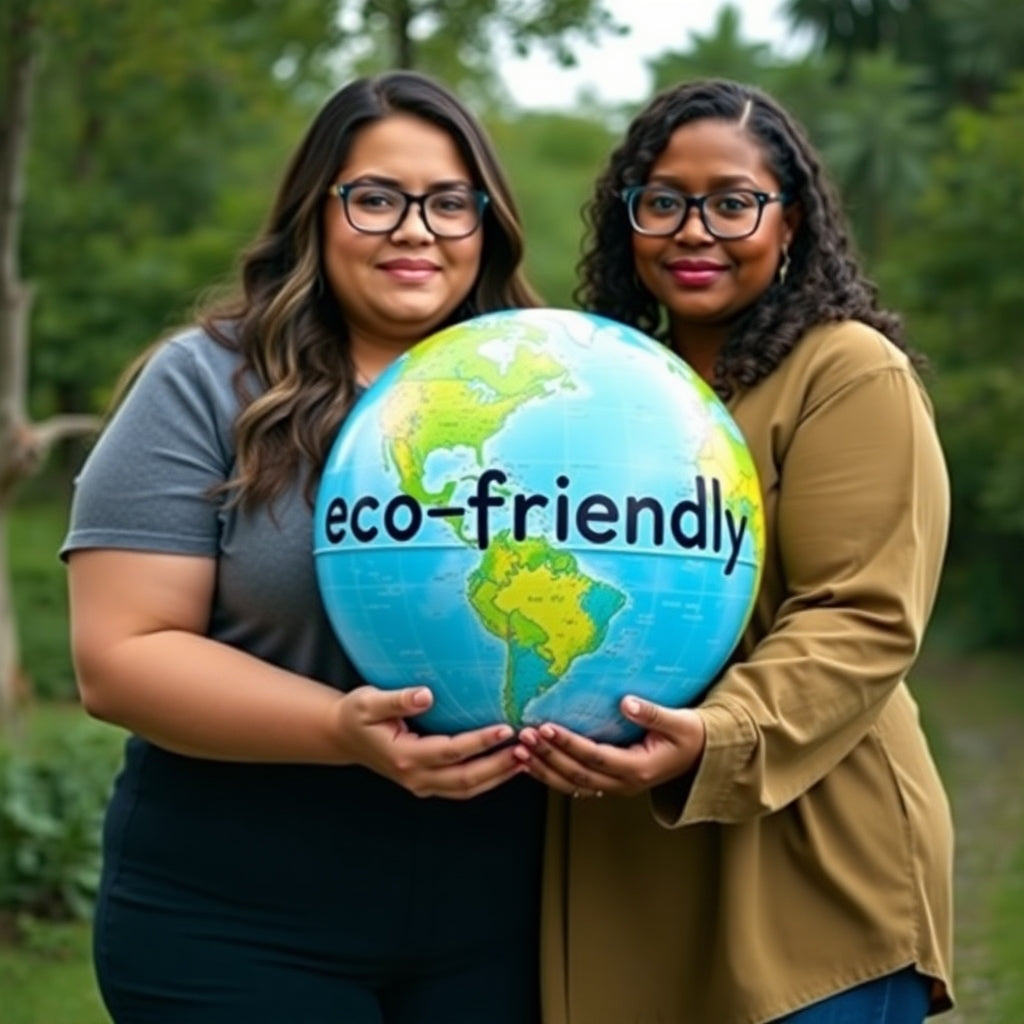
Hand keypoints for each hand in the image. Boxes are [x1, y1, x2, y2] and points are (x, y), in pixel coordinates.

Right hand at [336, 685, 524, 798]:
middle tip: (527, 748)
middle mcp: (415, 777)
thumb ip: (397, 699)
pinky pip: (462, 787)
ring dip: (498, 776)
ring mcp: (421, 784)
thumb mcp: (368, 702)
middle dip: (499, 765)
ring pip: (467, 789)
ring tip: (526, 758)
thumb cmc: (356, 715)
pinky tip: (506, 765)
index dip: (480, 742)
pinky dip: (487, 779)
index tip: (506, 728)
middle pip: (466, 779)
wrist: (343, 737)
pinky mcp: (428, 784)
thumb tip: (425, 695)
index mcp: (404, 757)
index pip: (451, 752)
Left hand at [515, 696, 705, 797]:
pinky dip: (551, 774)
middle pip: (577, 774)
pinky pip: (575, 783)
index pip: (595, 757)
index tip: (546, 727)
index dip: (569, 744)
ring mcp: (615, 787)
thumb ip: (653, 713)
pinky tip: (532, 762)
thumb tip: (625, 702)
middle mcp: (624, 784)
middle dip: (548, 756)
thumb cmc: (691, 734)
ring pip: (572, 784)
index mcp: (639, 769)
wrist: (701, 754)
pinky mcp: (609, 783)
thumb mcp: (680, 722)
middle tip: (524, 736)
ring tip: (519, 751)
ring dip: (544, 769)